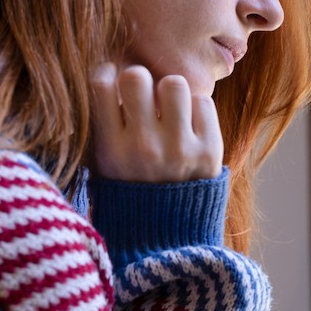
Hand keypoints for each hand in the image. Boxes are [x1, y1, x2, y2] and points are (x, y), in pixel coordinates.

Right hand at [89, 63, 223, 182]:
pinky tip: (189, 126)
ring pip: (174, 83)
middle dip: (140, 80)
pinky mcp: (210, 150)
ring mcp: (179, 148)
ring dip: (171, 92)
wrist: (169, 235)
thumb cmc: (133, 189)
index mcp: (111, 149)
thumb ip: (101, 126)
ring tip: (170, 110)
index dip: (108, 74)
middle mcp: (143, 147)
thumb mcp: (103, 166)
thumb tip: (107, 74)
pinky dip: (196, 109)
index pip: (101, 85)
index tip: (114, 83)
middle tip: (145, 97)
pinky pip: (203, 102)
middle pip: (137, 76)